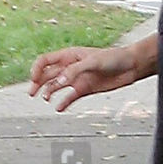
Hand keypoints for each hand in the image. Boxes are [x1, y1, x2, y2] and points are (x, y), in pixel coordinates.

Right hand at [28, 37, 157, 112]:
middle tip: (32, 93)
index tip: (34, 79)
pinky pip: (70, 97)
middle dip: (38, 83)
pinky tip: (58, 108)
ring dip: (49, 92)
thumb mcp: (93, 61)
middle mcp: (70, 67)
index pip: (45, 61)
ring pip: (56, 86)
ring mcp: (77, 79)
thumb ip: (75, 70)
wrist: (131, 67)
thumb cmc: (114, 58)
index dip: (37, 69)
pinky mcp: (85, 89)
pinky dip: (63, 102)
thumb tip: (59, 80)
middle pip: (48, 75)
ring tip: (47, 99)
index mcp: (69, 55)